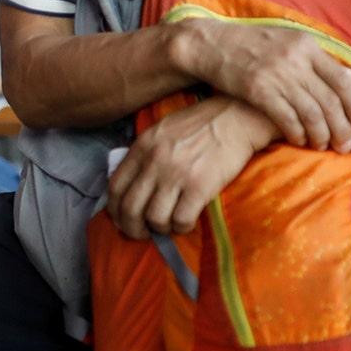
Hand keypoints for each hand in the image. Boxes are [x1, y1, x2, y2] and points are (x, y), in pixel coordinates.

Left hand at [107, 96, 275, 239]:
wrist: (236, 117)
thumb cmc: (201, 123)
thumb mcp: (162, 130)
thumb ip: (145, 153)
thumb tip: (133, 183)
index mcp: (142, 147)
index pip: (115, 187)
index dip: (114, 209)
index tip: (121, 219)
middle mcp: (154, 161)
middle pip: (130, 208)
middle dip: (132, 228)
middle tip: (142, 233)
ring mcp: (176, 174)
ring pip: (154, 218)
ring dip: (160, 228)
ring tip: (169, 225)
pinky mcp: (200, 186)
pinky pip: (181, 220)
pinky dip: (181, 227)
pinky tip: (186, 222)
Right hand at [176, 19, 350, 151]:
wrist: (211, 44)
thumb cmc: (251, 45)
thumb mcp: (287, 40)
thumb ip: (315, 58)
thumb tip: (348, 76)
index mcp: (306, 45)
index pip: (342, 78)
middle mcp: (295, 59)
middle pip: (330, 100)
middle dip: (342, 127)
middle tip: (345, 145)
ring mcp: (277, 75)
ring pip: (311, 113)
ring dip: (321, 135)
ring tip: (323, 146)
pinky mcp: (258, 90)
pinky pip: (286, 118)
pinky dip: (297, 133)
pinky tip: (299, 141)